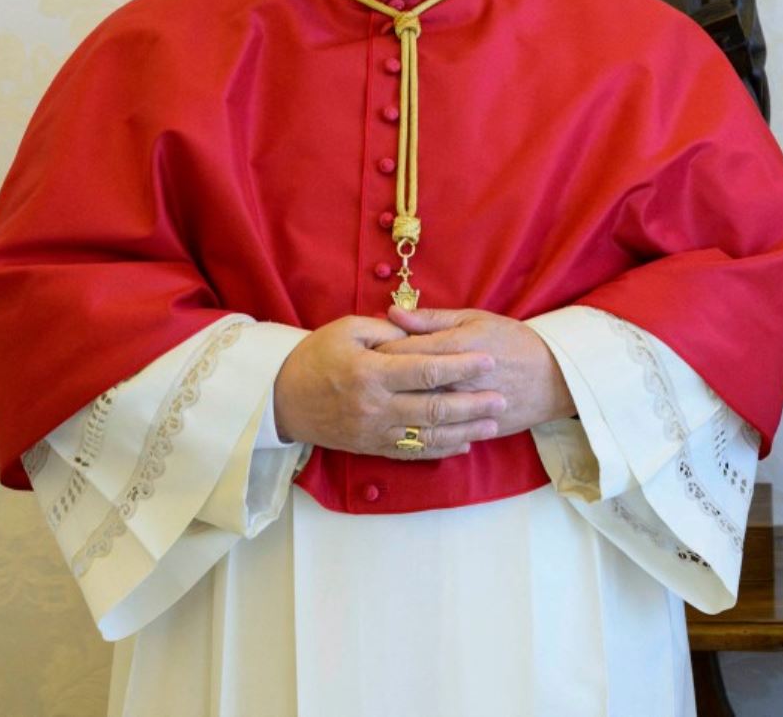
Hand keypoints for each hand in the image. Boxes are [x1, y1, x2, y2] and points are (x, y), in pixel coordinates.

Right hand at [272, 315, 503, 458]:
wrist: (280, 398)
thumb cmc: (317, 355)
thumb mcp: (346, 330)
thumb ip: (388, 330)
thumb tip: (421, 330)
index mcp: (371, 372)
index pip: (425, 370)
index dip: (460, 366)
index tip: (488, 361)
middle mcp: (376, 406)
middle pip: (434, 407)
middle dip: (472, 403)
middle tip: (502, 397)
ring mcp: (374, 431)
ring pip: (428, 435)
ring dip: (464, 431)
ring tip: (493, 424)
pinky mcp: (372, 447)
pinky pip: (412, 452)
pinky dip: (440, 450)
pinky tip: (464, 444)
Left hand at [378, 306, 576, 437]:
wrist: (555, 377)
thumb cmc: (513, 341)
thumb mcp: (476, 320)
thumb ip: (433, 319)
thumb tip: (393, 314)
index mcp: (458, 347)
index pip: (404, 351)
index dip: (379, 353)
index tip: (364, 353)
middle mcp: (459, 380)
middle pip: (406, 383)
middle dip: (382, 383)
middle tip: (362, 382)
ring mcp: (466, 408)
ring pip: (419, 413)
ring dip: (396, 409)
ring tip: (380, 404)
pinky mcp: (473, 429)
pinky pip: (438, 435)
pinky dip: (417, 431)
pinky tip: (403, 427)